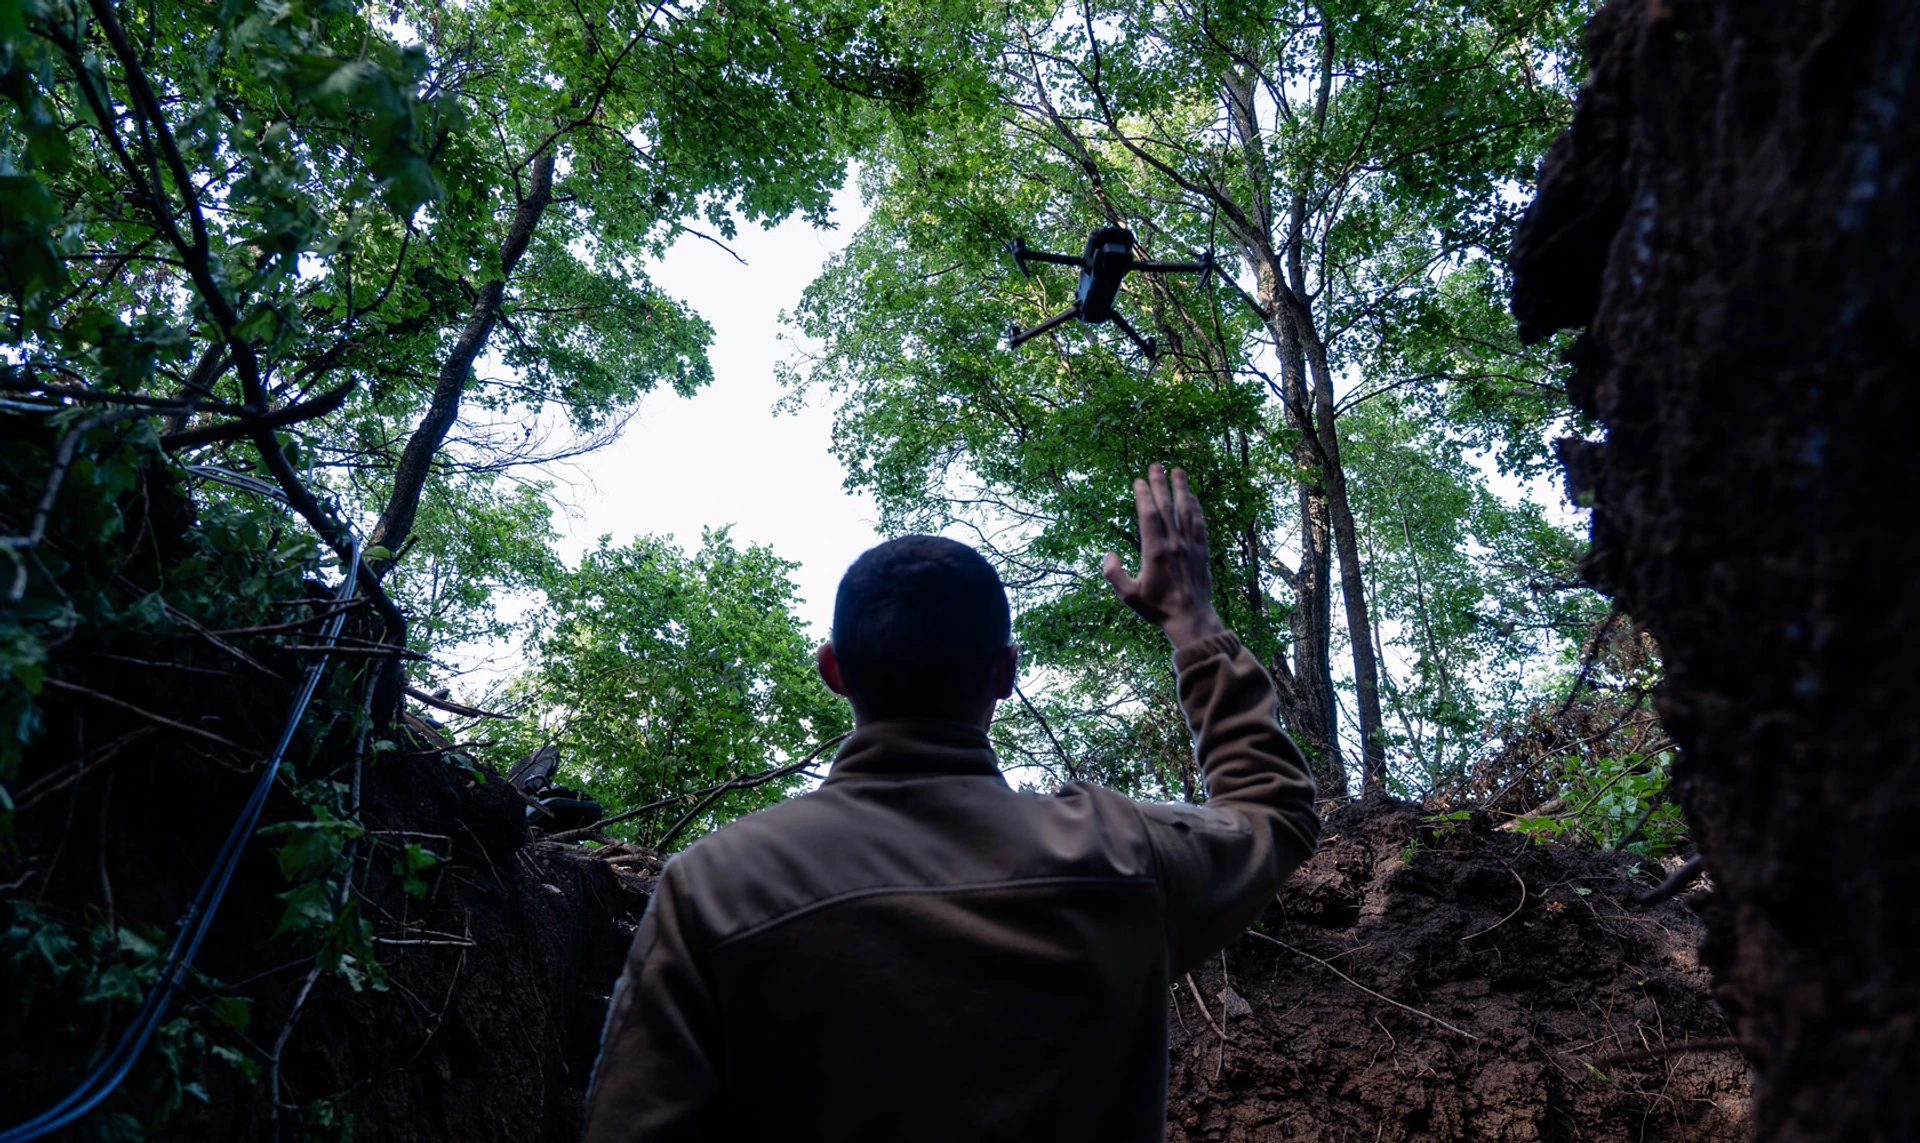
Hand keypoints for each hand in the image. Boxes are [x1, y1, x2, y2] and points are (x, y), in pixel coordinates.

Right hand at [1103, 464, 1224, 648]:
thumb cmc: (1157, 608)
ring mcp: (1190, 546)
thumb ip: (1114, 574)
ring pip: (1186, 511)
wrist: (1191, 618)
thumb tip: (1110, 554)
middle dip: (1160, 484)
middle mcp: (1174, 544)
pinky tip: (1193, 497)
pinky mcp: (1202, 552)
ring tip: (1178, 471)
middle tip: (1155, 465)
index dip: (1143, 495)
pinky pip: (1199, 524)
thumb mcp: (1128, 596)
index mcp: (1154, 551)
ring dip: (1182, 489)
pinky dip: (1196, 508)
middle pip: (1166, 507)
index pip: (1148, 515)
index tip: (1138, 480)